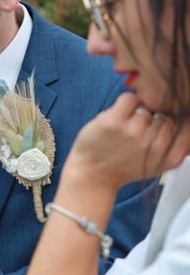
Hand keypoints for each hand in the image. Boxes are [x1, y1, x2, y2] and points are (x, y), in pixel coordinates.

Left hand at [66, 93, 189, 189]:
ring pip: (147, 108)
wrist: (92, 175)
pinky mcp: (114, 122)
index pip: (186, 127)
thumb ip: (176, 147)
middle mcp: (156, 145)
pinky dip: (126, 103)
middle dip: (153, 120)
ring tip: (124, 131)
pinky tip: (118, 117)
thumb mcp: (157, 164)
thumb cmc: (123, 167)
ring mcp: (135, 132)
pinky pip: (129, 99)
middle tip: (136, 134)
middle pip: (165, 116)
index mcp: (170, 157)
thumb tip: (187, 124)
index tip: (159, 129)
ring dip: (136, 114)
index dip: (172, 124)